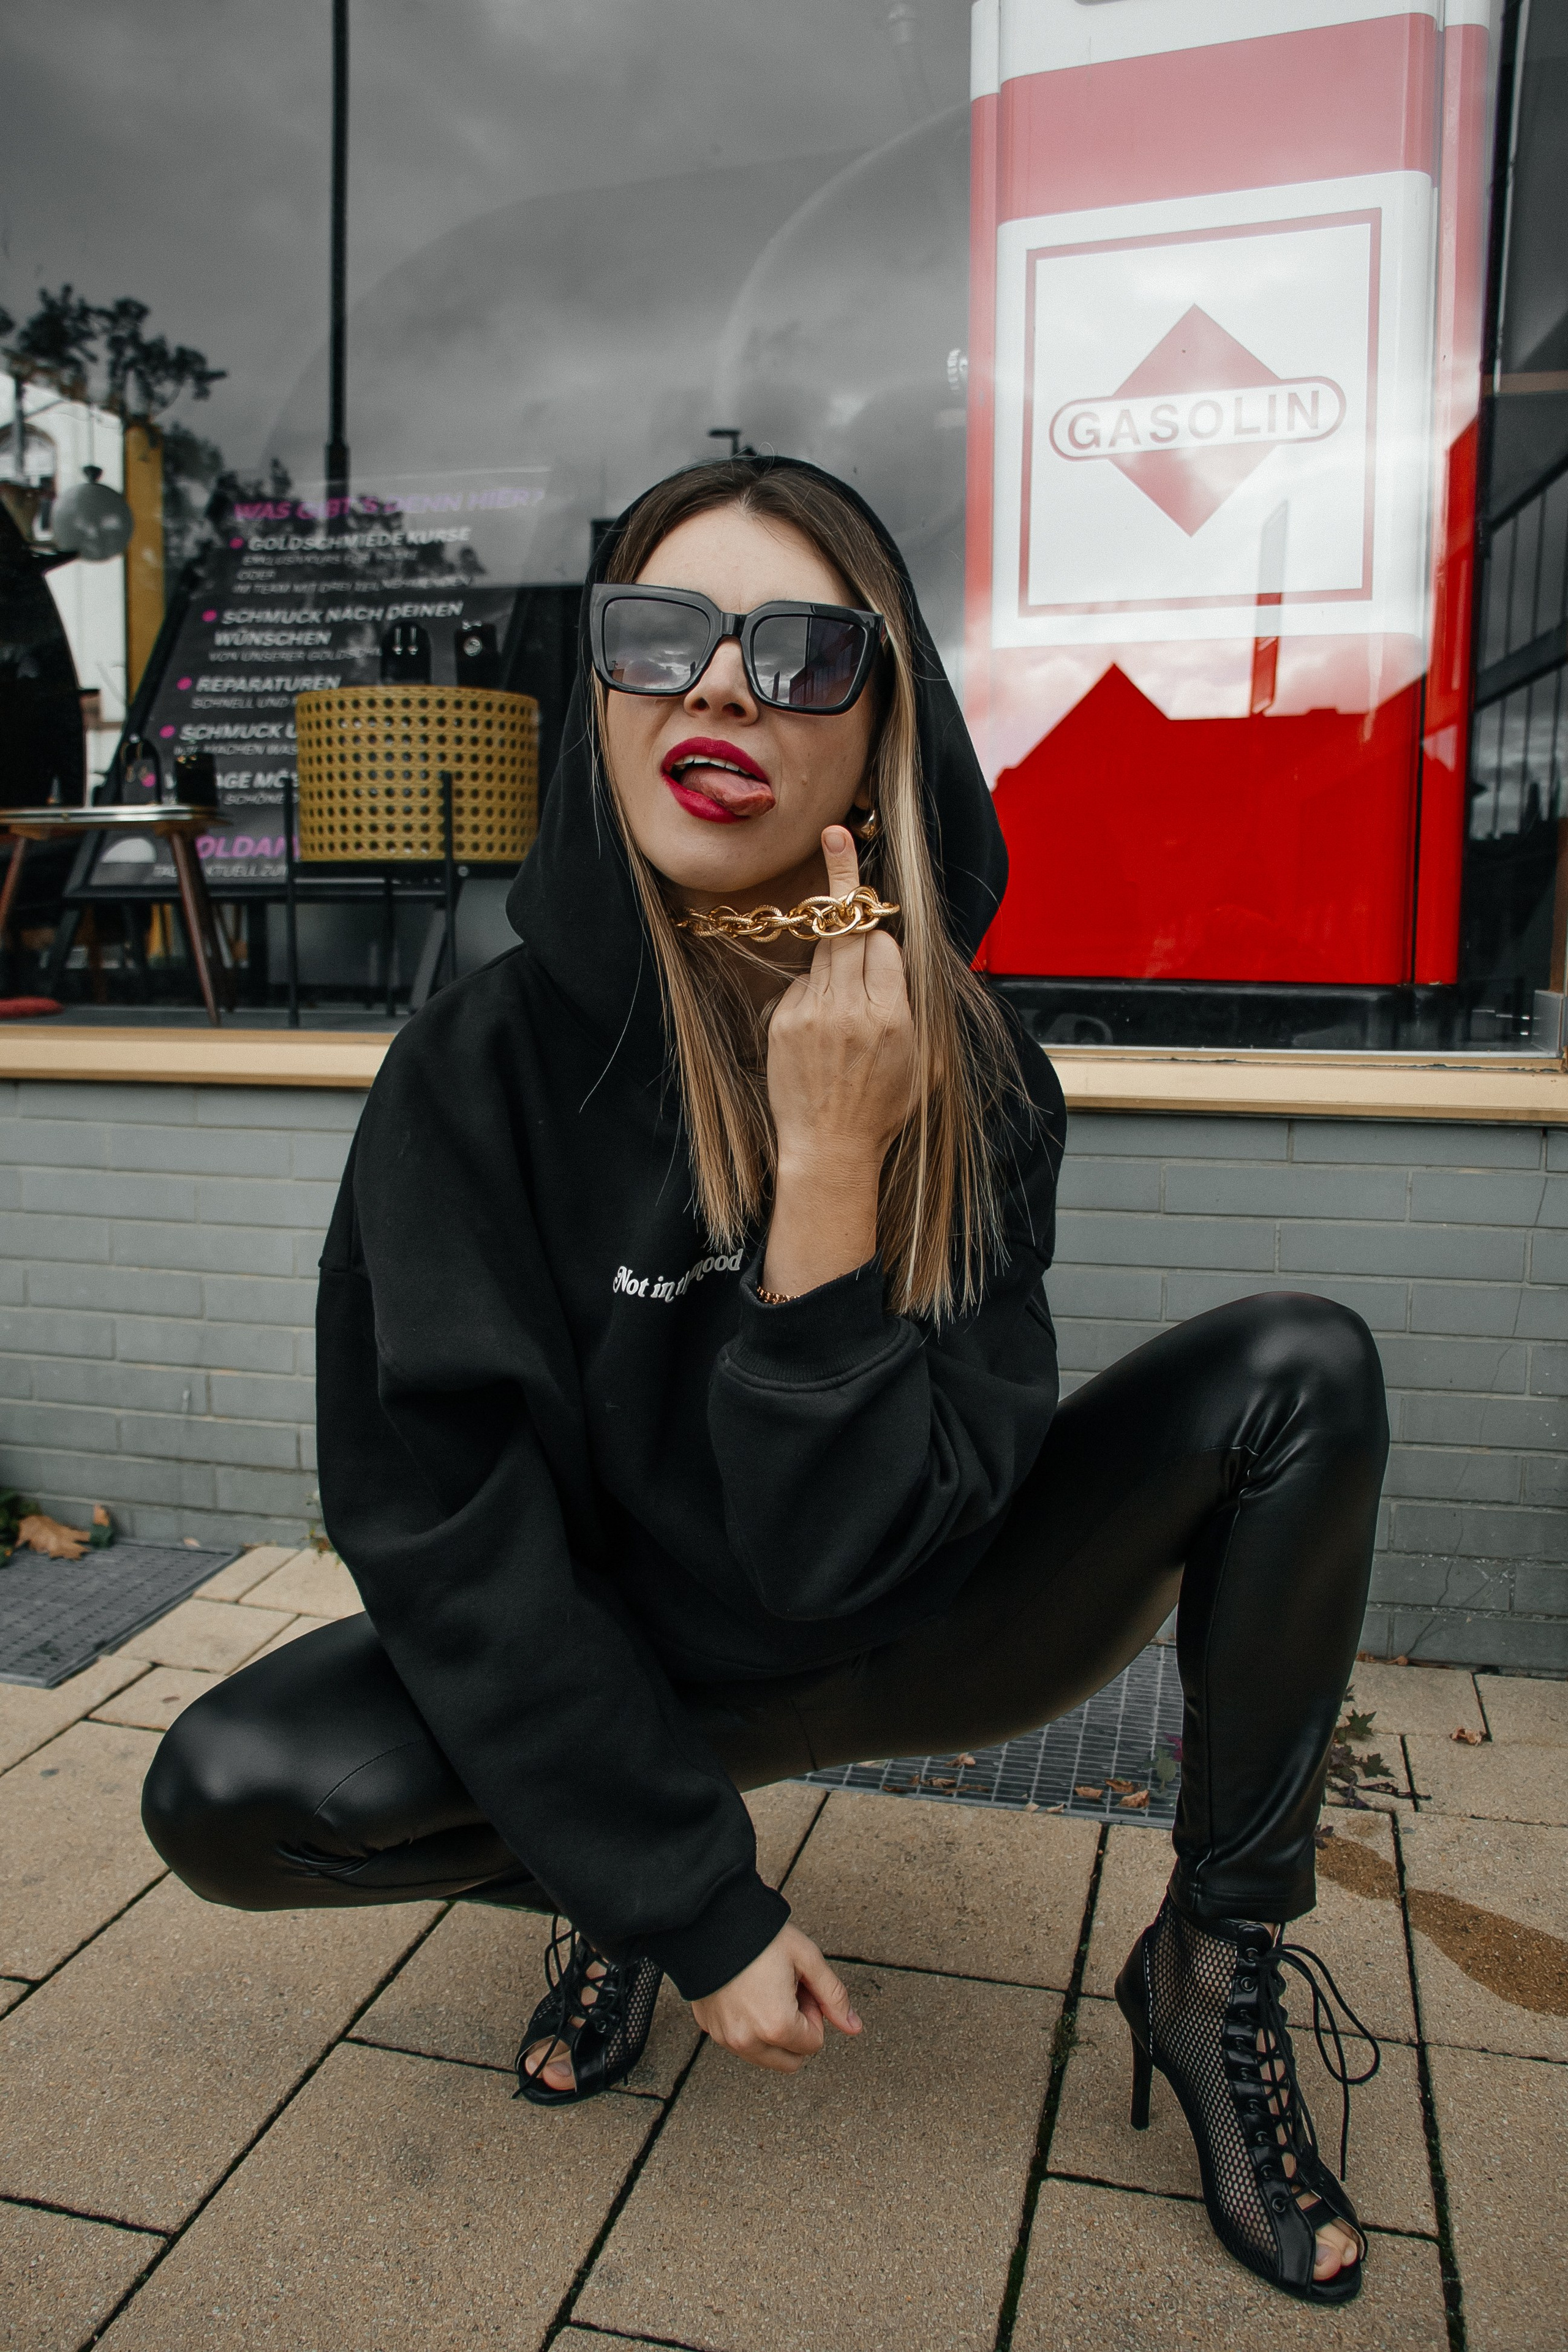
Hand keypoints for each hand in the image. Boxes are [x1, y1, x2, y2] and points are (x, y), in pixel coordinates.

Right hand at [691, 1923, 862, 2072]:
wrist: (710, 1921)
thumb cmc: (761, 1937)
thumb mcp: (807, 1959)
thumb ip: (834, 1996)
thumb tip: (855, 2027)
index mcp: (776, 2026)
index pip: (813, 2044)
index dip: (813, 2013)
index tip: (800, 1987)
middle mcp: (748, 2041)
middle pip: (791, 2061)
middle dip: (796, 2032)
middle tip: (786, 1992)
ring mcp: (725, 2038)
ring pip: (765, 2057)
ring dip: (772, 2032)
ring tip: (765, 1990)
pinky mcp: (709, 2029)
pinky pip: (740, 2043)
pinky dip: (748, 2027)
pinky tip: (744, 1992)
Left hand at [765, 825, 915, 1178]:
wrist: (829, 1146)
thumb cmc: (883, 1108)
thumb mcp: (923, 1060)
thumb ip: (919, 1006)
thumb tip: (910, 961)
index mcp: (891, 1016)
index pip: (884, 943)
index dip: (882, 929)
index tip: (876, 905)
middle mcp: (849, 1009)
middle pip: (850, 931)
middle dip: (845, 884)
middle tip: (835, 832)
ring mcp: (811, 1014)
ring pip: (824, 953)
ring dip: (833, 947)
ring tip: (839, 958)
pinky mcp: (782, 1023)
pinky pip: (802, 986)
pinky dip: (814, 991)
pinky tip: (821, 1027)